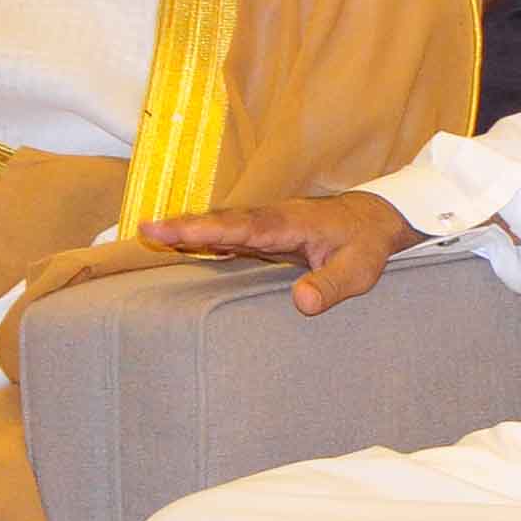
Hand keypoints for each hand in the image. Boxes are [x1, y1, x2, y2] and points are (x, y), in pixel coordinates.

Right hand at [144, 191, 421, 315]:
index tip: (171, 229)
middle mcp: (271, 219)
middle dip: (184, 226)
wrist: (376, 218)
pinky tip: (177, 244)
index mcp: (290, 224)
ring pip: (221, 225)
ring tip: (146, 235)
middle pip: (222, 221)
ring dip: (186, 229)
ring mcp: (266, 224)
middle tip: (144, 229)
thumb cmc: (366, 244)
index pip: (242, 226)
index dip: (206, 229)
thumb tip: (301, 302)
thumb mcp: (359, 270)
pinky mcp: (264, 233)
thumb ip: (331, 285)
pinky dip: (202, 236)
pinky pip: (228, 233)